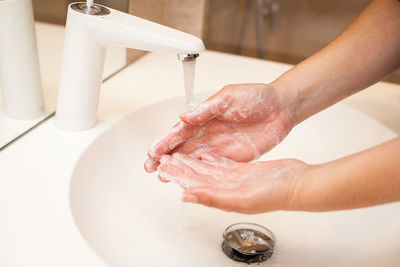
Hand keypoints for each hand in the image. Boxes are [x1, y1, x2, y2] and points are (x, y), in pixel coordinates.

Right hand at [145, 83, 295, 172]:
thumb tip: (184, 116)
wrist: (281, 107)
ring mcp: (220, 146)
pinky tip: (189, 179)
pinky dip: (199, 174)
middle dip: (164, 157)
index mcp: (205, 116)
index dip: (165, 141)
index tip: (153, 150)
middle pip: (182, 147)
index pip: (180, 131)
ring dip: (178, 168)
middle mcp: (209, 133)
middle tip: (150, 167)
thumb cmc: (257, 96)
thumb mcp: (229, 97)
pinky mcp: (233, 157)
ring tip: (163, 176)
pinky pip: (212, 167)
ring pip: (193, 159)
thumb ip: (207, 109)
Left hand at [157, 152, 307, 213]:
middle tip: (165, 158)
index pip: (193, 184)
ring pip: (208, 169)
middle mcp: (226, 187)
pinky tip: (206, 154)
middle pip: (197, 176)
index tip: (163, 167)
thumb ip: (211, 196)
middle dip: (181, 167)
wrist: (298, 183)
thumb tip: (186, 196)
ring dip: (193, 161)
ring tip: (180, 154)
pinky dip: (213, 157)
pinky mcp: (245, 169)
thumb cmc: (275, 194)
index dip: (177, 175)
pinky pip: (223, 163)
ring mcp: (236, 178)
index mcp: (222, 195)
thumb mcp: (240, 196)